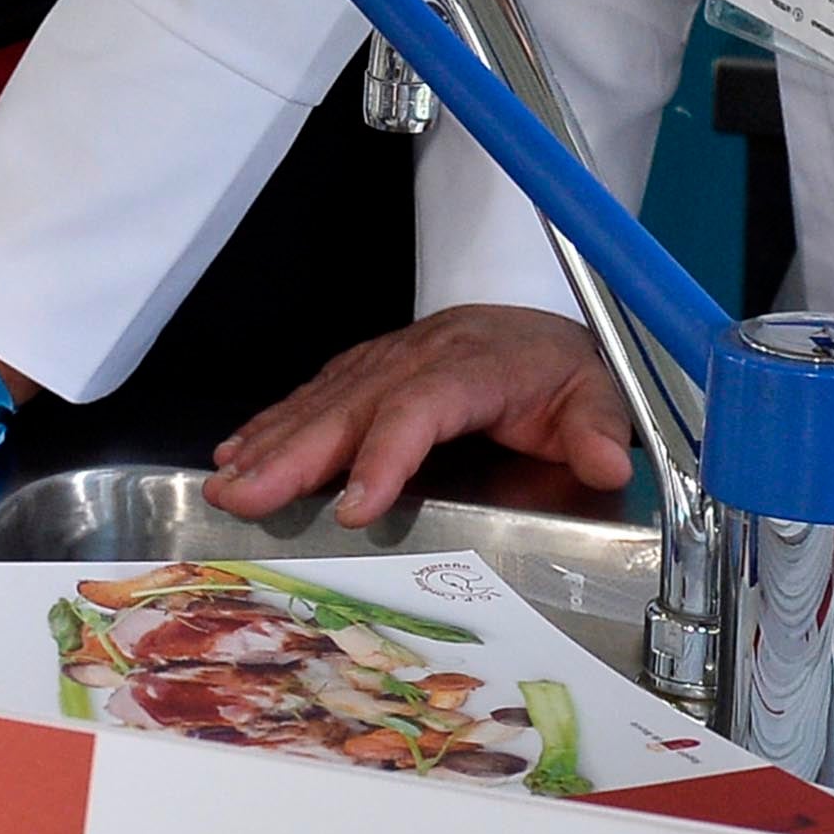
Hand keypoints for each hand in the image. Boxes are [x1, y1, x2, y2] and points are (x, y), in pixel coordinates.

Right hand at [210, 306, 634, 523]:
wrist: (536, 325)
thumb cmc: (560, 371)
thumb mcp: (598, 395)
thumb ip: (598, 430)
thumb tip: (608, 465)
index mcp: (475, 366)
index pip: (421, 408)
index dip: (384, 455)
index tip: (354, 507)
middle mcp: (417, 358)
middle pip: (348, 406)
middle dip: (292, 454)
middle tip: (243, 496)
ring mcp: (384, 361)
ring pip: (319, 401)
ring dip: (267, 443)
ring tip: (225, 484)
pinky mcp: (363, 371)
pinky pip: (311, 395)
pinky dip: (269, 424)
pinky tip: (234, 453)